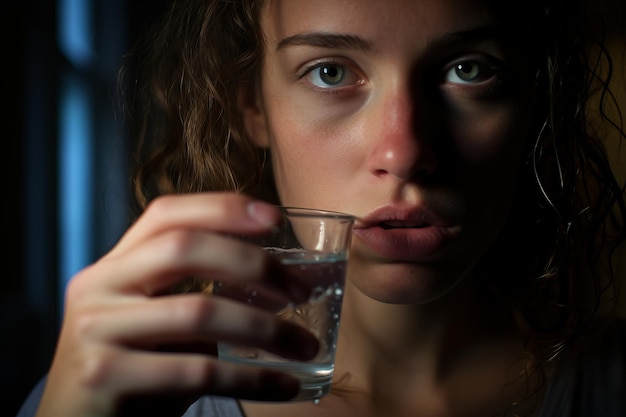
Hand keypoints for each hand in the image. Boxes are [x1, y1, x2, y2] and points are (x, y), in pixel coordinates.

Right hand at [35, 193, 318, 416]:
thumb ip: (207, 295)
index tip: (275, 217)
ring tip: (305, 346)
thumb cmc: (137, 371)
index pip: (165, 215)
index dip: (221, 208)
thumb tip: (290, 281)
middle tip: (302, 291)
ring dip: (267, 329)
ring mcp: (96, 331)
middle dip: (254, 265)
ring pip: (199, 311)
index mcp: (113, 266)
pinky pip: (198, 371)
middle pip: (184, 248)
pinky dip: (252, 379)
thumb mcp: (164, 324)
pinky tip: (284, 385)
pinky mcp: (106, 377)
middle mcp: (97, 287)